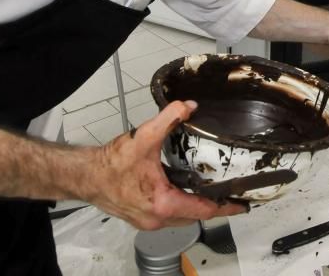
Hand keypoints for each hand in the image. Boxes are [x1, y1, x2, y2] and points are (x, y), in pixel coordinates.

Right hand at [87, 100, 246, 229]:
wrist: (85, 176)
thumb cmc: (111, 164)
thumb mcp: (143, 137)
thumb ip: (168, 119)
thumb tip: (188, 107)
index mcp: (163, 204)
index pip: (203, 210)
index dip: (225, 206)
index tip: (242, 205)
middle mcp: (157, 218)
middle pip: (195, 216)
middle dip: (213, 206)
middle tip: (230, 194)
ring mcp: (148, 220)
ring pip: (182, 217)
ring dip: (196, 206)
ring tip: (212, 192)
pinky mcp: (141, 217)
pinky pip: (169, 215)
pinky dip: (181, 205)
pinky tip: (185, 190)